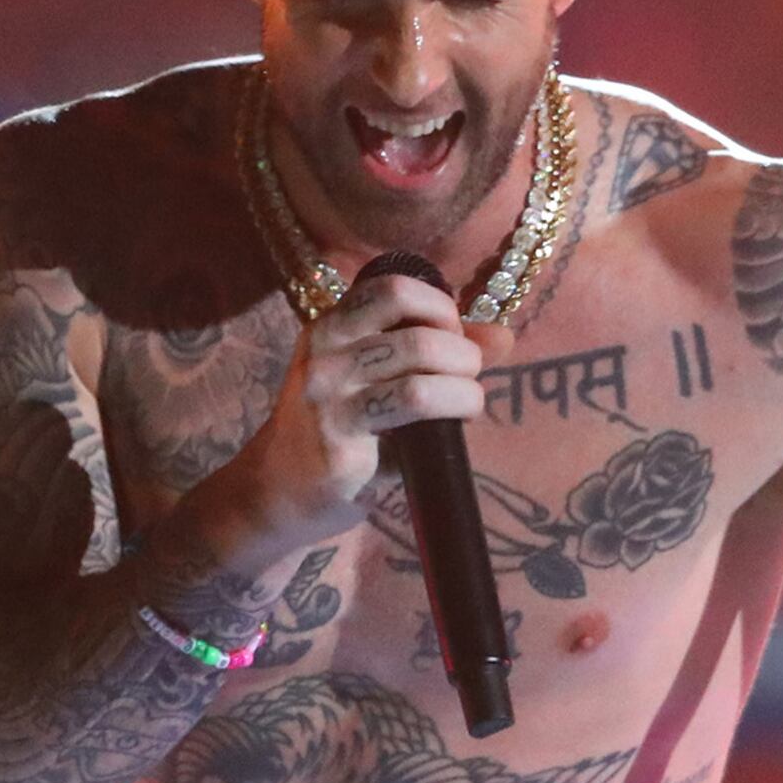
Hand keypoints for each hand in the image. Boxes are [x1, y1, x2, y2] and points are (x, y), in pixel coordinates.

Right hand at [223, 272, 509, 558]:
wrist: (280, 492)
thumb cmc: (335, 430)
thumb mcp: (372, 378)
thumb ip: (433, 350)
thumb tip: (502, 336)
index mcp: (328, 328)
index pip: (392, 289)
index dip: (438, 307)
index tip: (451, 335)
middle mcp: (323, 356)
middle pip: (418, 334)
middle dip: (463, 355)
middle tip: (468, 376)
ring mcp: (328, 401)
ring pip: (420, 374)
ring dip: (464, 388)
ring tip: (468, 402)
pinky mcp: (340, 446)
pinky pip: (412, 413)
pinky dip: (450, 413)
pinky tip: (450, 427)